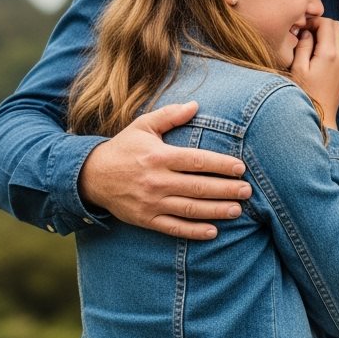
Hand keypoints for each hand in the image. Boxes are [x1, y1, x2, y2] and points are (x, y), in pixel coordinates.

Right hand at [77, 101, 251, 239]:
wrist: (91, 176)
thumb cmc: (123, 148)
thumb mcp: (143, 126)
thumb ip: (170, 115)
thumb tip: (195, 105)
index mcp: (159, 156)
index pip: (197, 161)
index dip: (221, 165)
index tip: (241, 168)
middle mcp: (156, 180)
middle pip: (198, 187)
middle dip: (226, 190)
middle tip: (247, 191)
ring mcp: (151, 202)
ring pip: (189, 209)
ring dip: (216, 211)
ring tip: (237, 210)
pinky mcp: (145, 219)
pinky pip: (173, 228)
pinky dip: (193, 232)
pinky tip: (213, 232)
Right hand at [291, 17, 338, 128]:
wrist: (321, 116)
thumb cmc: (305, 94)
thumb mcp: (298, 69)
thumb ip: (303, 47)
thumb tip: (306, 33)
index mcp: (329, 53)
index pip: (327, 23)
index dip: (313, 21)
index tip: (301, 28)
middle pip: (337, 26)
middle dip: (321, 24)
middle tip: (305, 33)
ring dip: (327, 34)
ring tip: (310, 43)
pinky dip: (331, 44)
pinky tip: (317, 53)